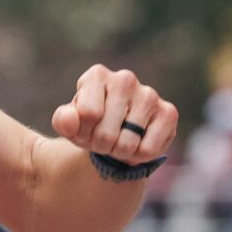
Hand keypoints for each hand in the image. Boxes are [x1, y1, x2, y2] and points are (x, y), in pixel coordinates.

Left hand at [53, 65, 178, 166]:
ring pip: (127, 144)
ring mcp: (149, 94)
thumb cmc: (89, 125)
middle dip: (101, 146)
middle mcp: (125, 79)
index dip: (83, 133)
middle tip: (103, 140)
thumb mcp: (70, 125)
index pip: (88, 114)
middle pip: (106, 134)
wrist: (117, 132)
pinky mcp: (168, 112)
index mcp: (96, 75)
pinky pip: (148, 150)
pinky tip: (137, 143)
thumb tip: (72, 119)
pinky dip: (138, 157)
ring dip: (119, 153)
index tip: (84, 131)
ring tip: (119, 141)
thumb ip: (63, 121)